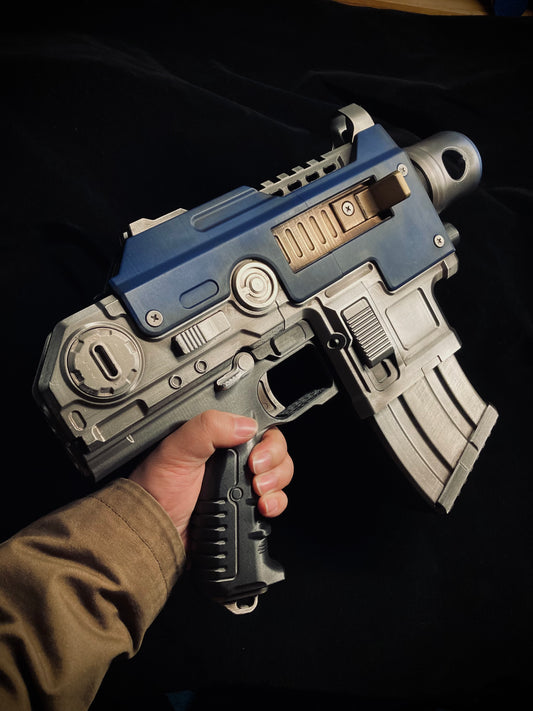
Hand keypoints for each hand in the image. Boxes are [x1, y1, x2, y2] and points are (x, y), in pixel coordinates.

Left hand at [129, 410, 292, 546]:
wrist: (153, 534)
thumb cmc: (155, 491)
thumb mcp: (176, 450)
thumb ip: (206, 428)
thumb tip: (244, 425)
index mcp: (218, 440)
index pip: (257, 429)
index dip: (266, 440)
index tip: (257, 455)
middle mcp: (232, 460)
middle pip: (274, 451)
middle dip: (274, 462)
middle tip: (256, 473)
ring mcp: (240, 485)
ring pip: (279, 475)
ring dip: (277, 483)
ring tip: (259, 493)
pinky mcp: (244, 509)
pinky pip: (276, 501)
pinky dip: (277, 503)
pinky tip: (263, 507)